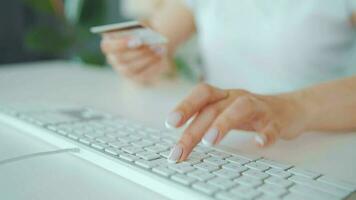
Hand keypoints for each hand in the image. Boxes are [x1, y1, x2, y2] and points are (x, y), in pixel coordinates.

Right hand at [100, 33, 173, 83]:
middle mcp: (113, 59)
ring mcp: (123, 71)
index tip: (136, 39)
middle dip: (138, 51)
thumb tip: (144, 36)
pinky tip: (161, 58)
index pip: (107, 46)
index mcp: (109, 44)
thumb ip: (140, 29)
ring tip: (159, 50)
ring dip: (146, 59)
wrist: (152, 43)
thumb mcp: (142, 27)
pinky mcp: (136, 78)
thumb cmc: (143, 32)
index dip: (120, 43)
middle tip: (151, 44)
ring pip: (131, 68)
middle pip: (121, 58)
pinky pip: (143, 76)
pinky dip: (152, 66)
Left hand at [165, 83, 307, 162]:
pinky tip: (259, 143)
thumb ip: (205, 121)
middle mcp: (238, 98)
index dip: (185, 105)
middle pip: (214, 108)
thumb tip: (180, 141)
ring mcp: (259, 107)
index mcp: (224, 96)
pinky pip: (272, 126)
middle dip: (194, 129)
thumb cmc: (250, 113)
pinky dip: (266, 134)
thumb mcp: (225, 112)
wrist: (290, 109)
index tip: (171, 123)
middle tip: (180, 150)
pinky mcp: (277, 121)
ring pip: (241, 108)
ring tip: (210, 142)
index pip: (202, 94)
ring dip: (223, 123)